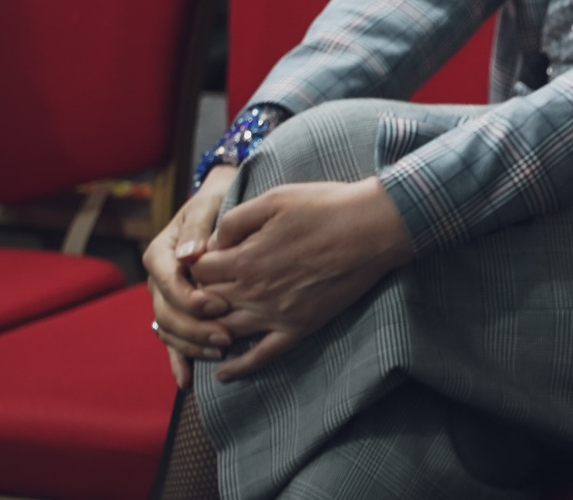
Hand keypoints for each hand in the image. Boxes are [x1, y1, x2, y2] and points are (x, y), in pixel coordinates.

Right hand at [145, 167, 237, 385]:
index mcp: (161, 254)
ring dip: (191, 345)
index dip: (189, 297)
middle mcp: (159, 280)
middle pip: (166, 312)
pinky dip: (179, 360)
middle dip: (195, 328)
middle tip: (227, 336)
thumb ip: (198, 227)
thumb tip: (190, 255)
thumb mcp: (208, 205)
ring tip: (221, 351)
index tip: (217, 304)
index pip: (167, 281)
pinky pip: (173, 340)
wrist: (221, 204)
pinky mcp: (178, 313)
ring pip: (168, 329)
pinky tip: (187, 381)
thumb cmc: (217, 202)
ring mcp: (166, 299)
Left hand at [187, 178, 414, 379]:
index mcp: (245, 260)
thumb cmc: (326, 207)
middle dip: (199, 295)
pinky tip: (224, 373)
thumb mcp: (274, 199)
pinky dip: (240, 368)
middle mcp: (254, 293)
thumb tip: (210, 243)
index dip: (198, 262)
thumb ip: (234, 219)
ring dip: (209, 330)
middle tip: (205, 286)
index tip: (208, 255)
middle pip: (206, 303)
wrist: (374, 228)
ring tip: (204, 325)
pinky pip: (262, 356)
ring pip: (225, 331)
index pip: (198, 271)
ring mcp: (276, 315)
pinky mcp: (299, 327)